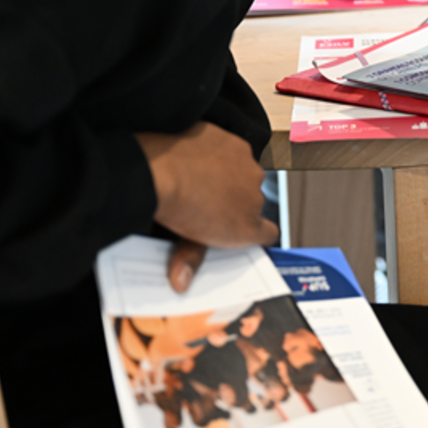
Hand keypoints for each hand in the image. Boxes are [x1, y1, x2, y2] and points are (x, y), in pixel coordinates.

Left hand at [136, 122, 278, 291]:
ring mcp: (249, 168)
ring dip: (228, 177)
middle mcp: (257, 197)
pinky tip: (197, 159)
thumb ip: (190, 259)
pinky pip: (234, 151)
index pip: (268, 233)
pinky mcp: (237, 145)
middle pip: (252, 201)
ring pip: (244, 175)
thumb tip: (181, 282)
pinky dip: (219, 154)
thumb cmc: (173, 203)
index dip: (255, 230)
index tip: (240, 228)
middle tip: (206, 201)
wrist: (159, 167)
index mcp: (248, 227)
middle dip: (234, 201)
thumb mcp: (183, 239)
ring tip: (199, 178)